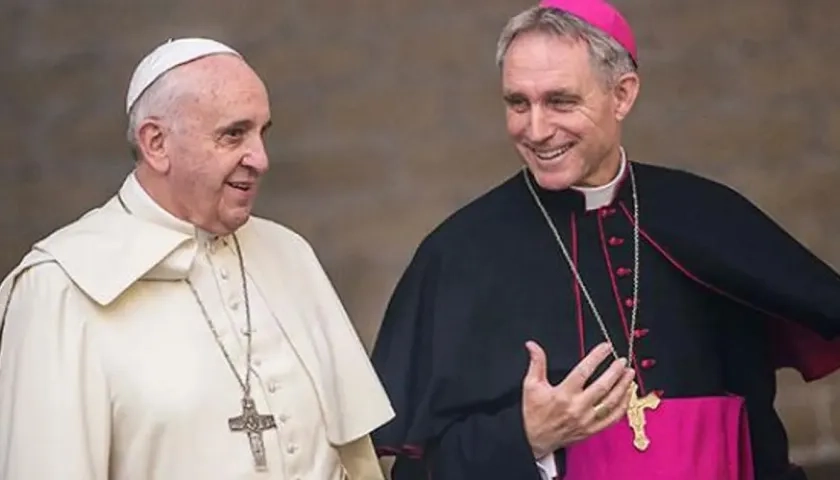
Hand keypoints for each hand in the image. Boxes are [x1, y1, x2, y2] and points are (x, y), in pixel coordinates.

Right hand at [521, 341, 634, 457]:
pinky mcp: (591, 430)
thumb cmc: (533, 413)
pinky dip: (622, 406)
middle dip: (615, 372)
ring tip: (629, 374)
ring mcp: (586, 420)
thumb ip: (536, 363)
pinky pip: (612, 418)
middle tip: (622, 361)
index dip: (596, 357)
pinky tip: (627, 395)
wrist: (534, 440)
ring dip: (623, 387)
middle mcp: (577, 407)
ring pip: (610, 402)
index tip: (606, 347)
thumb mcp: (531, 385)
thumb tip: (532, 345)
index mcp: (562, 394)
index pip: (583, 371)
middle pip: (602, 386)